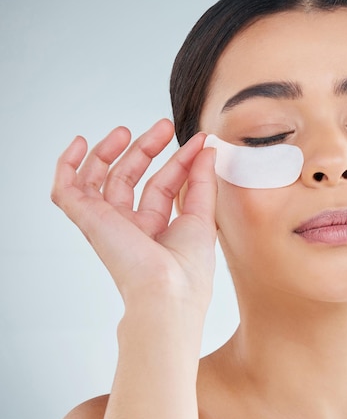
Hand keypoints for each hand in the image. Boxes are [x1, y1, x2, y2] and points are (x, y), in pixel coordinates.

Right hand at [51, 119, 216, 313]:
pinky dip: (67, 166)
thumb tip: (207, 149)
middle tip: (165, 126)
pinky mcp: (89, 220)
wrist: (169, 292)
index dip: (179, 161)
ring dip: (111, 151)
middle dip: (147, 149)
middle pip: (131, 178)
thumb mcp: (203, 216)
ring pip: (99, 180)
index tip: (199, 141)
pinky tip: (78, 144)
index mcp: (156, 230)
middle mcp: (129, 227)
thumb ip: (203, 181)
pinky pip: (66, 191)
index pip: (163, 185)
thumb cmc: (189, 269)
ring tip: (126, 130)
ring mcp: (107, 223)